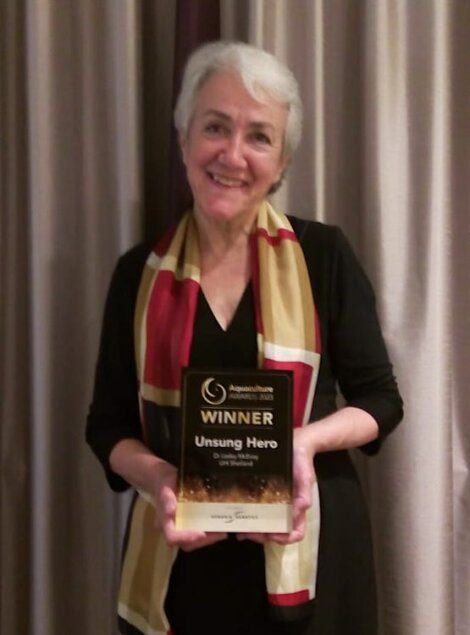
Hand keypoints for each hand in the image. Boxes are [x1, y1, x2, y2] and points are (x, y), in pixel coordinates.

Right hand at [153, 460, 226, 550]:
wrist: (165, 480)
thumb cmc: (165, 483)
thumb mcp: (165, 487)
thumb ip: (167, 499)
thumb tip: (171, 511)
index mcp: (163, 521)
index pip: (172, 537)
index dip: (186, 538)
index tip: (201, 534)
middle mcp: (172, 529)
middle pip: (186, 544)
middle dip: (204, 541)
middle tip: (220, 533)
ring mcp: (181, 529)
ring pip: (194, 542)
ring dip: (209, 539)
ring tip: (223, 532)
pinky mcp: (189, 525)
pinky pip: (199, 534)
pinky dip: (210, 534)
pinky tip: (221, 528)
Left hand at [239, 427, 315, 544]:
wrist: (295, 444)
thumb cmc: (302, 462)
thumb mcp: (306, 476)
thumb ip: (304, 493)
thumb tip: (300, 510)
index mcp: (297, 508)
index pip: (295, 532)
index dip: (285, 538)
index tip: (272, 535)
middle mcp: (285, 509)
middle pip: (276, 532)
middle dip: (263, 536)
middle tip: (248, 533)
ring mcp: (273, 502)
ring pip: (264, 524)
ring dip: (253, 531)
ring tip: (240, 529)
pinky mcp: (262, 494)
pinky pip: (255, 509)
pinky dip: (247, 516)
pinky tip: (236, 515)